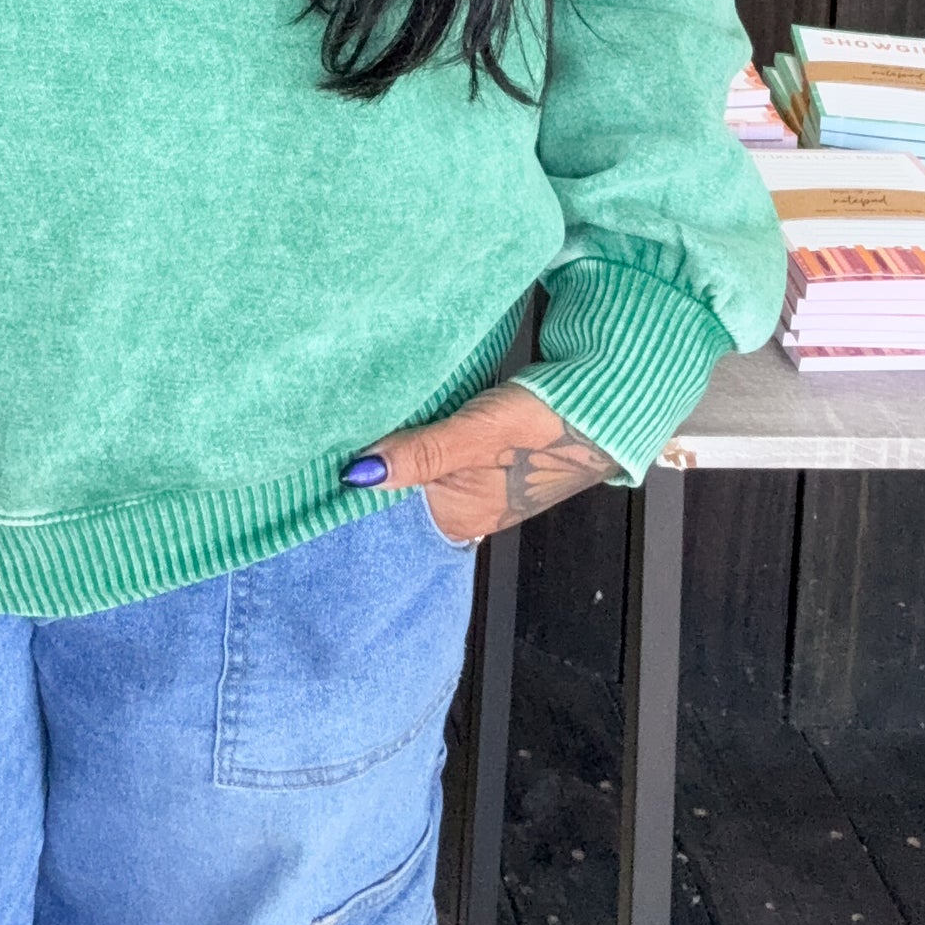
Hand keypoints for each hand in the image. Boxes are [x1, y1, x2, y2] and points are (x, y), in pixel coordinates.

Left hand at [344, 383, 616, 545]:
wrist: (603, 405)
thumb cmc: (545, 427)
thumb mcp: (473, 437)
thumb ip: (418, 454)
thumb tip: (357, 474)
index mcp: (459, 519)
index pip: (388, 516)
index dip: (358, 490)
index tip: (321, 465)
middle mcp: (464, 508)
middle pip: (400, 491)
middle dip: (373, 465)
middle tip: (333, 435)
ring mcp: (475, 481)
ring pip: (417, 467)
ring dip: (394, 446)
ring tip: (356, 421)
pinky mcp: (485, 455)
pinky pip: (437, 449)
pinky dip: (419, 434)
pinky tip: (401, 414)